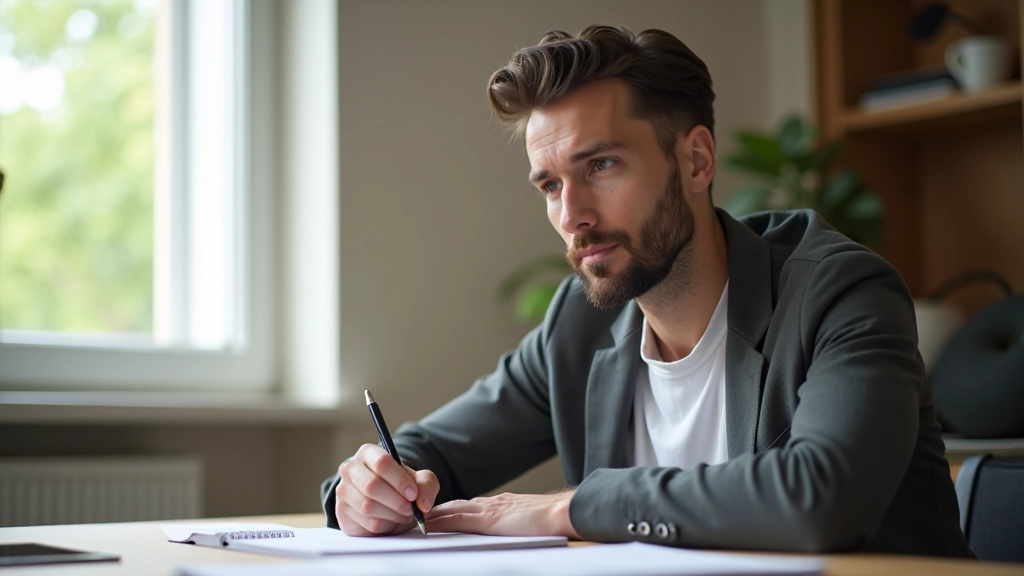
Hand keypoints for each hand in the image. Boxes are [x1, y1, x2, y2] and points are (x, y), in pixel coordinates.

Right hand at [334, 443, 439, 535]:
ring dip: (391, 515)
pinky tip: (391, 521)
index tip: (413, 494)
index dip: (399, 480)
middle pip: (372, 485)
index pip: (382, 462)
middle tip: (410, 509)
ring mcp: (343, 490)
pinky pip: (365, 522)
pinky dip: (384, 525)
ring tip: (403, 515)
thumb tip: (423, 503)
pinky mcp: (342, 511)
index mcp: (369, 453)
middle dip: (396, 501)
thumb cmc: (401, 486)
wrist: (385, 503)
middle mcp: (351, 468)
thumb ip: (426, 486)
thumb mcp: (419, 481)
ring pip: (367, 506)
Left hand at [426, 490, 579, 537]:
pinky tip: (427, 527)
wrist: (566, 512)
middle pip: (456, 505)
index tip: (436, 513)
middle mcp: (493, 503)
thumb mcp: (533, 519)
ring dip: (433, 515)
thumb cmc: (557, 520)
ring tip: (414, 520)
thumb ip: (519, 523)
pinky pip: (458, 520)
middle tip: (416, 514)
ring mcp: (491, 510)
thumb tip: (514, 530)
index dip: (452, 509)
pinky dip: (441, 522)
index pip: (470, 506)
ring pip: (452, 510)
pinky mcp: (490, 520)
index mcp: (504, 505)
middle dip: (436, 510)